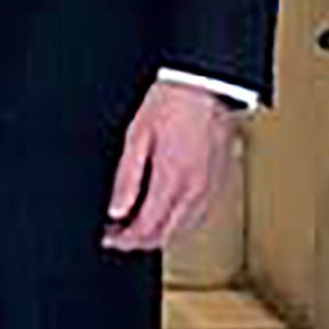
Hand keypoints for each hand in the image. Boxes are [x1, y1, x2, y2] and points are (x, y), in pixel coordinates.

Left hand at [104, 81, 240, 252]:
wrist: (207, 86)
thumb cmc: (172, 103)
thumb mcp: (137, 135)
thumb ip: (127, 177)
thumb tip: (117, 209)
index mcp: (172, 180)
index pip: (147, 227)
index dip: (125, 239)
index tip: (109, 238)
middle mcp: (195, 190)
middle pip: (165, 234)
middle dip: (139, 242)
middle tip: (118, 236)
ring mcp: (210, 189)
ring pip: (183, 230)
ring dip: (159, 235)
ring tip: (136, 228)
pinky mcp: (219, 183)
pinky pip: (198, 216)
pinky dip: (179, 225)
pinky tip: (166, 217)